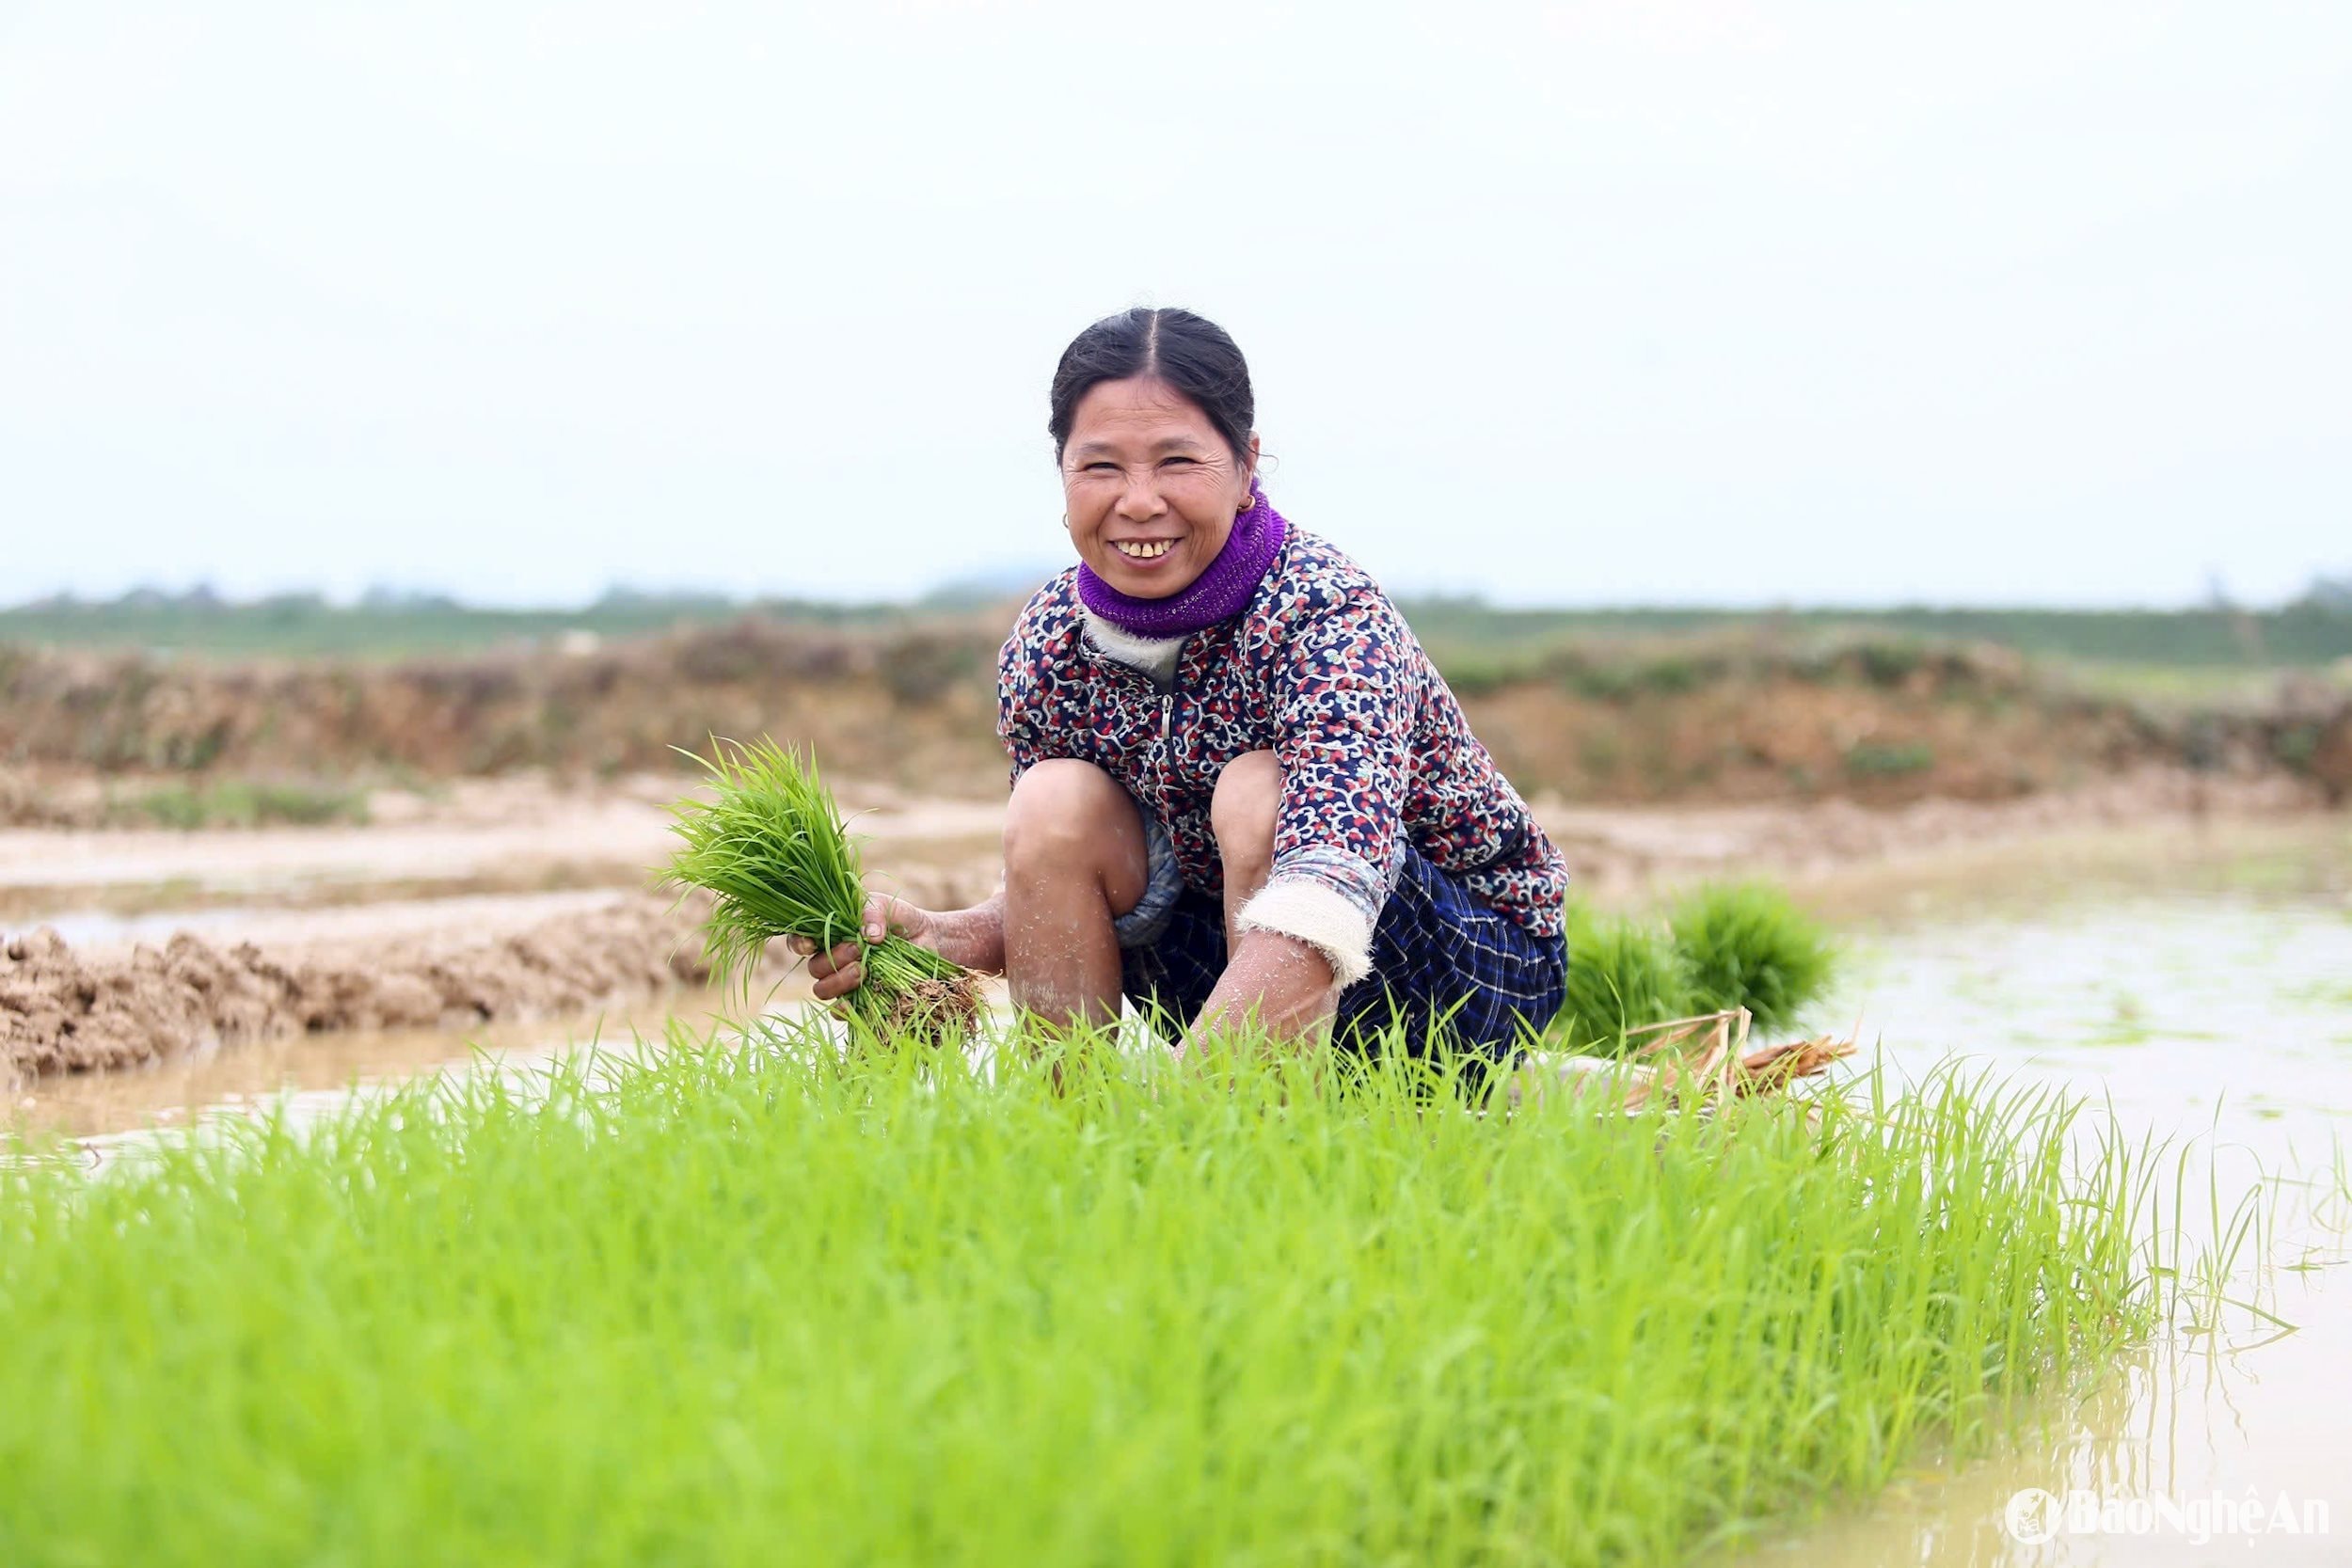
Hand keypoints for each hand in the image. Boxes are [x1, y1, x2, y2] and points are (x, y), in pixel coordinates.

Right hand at [788, 894, 936, 1002]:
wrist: (929, 941)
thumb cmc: (901, 919)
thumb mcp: (888, 906)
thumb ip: (873, 911)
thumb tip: (868, 936)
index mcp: (829, 933)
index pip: (799, 941)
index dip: (798, 944)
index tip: (811, 944)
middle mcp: (831, 959)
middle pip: (814, 967)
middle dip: (833, 959)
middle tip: (858, 950)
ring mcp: (843, 982)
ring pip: (822, 990)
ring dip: (839, 981)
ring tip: (864, 970)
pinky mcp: (859, 1001)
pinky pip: (840, 1012)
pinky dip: (844, 1009)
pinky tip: (854, 1003)